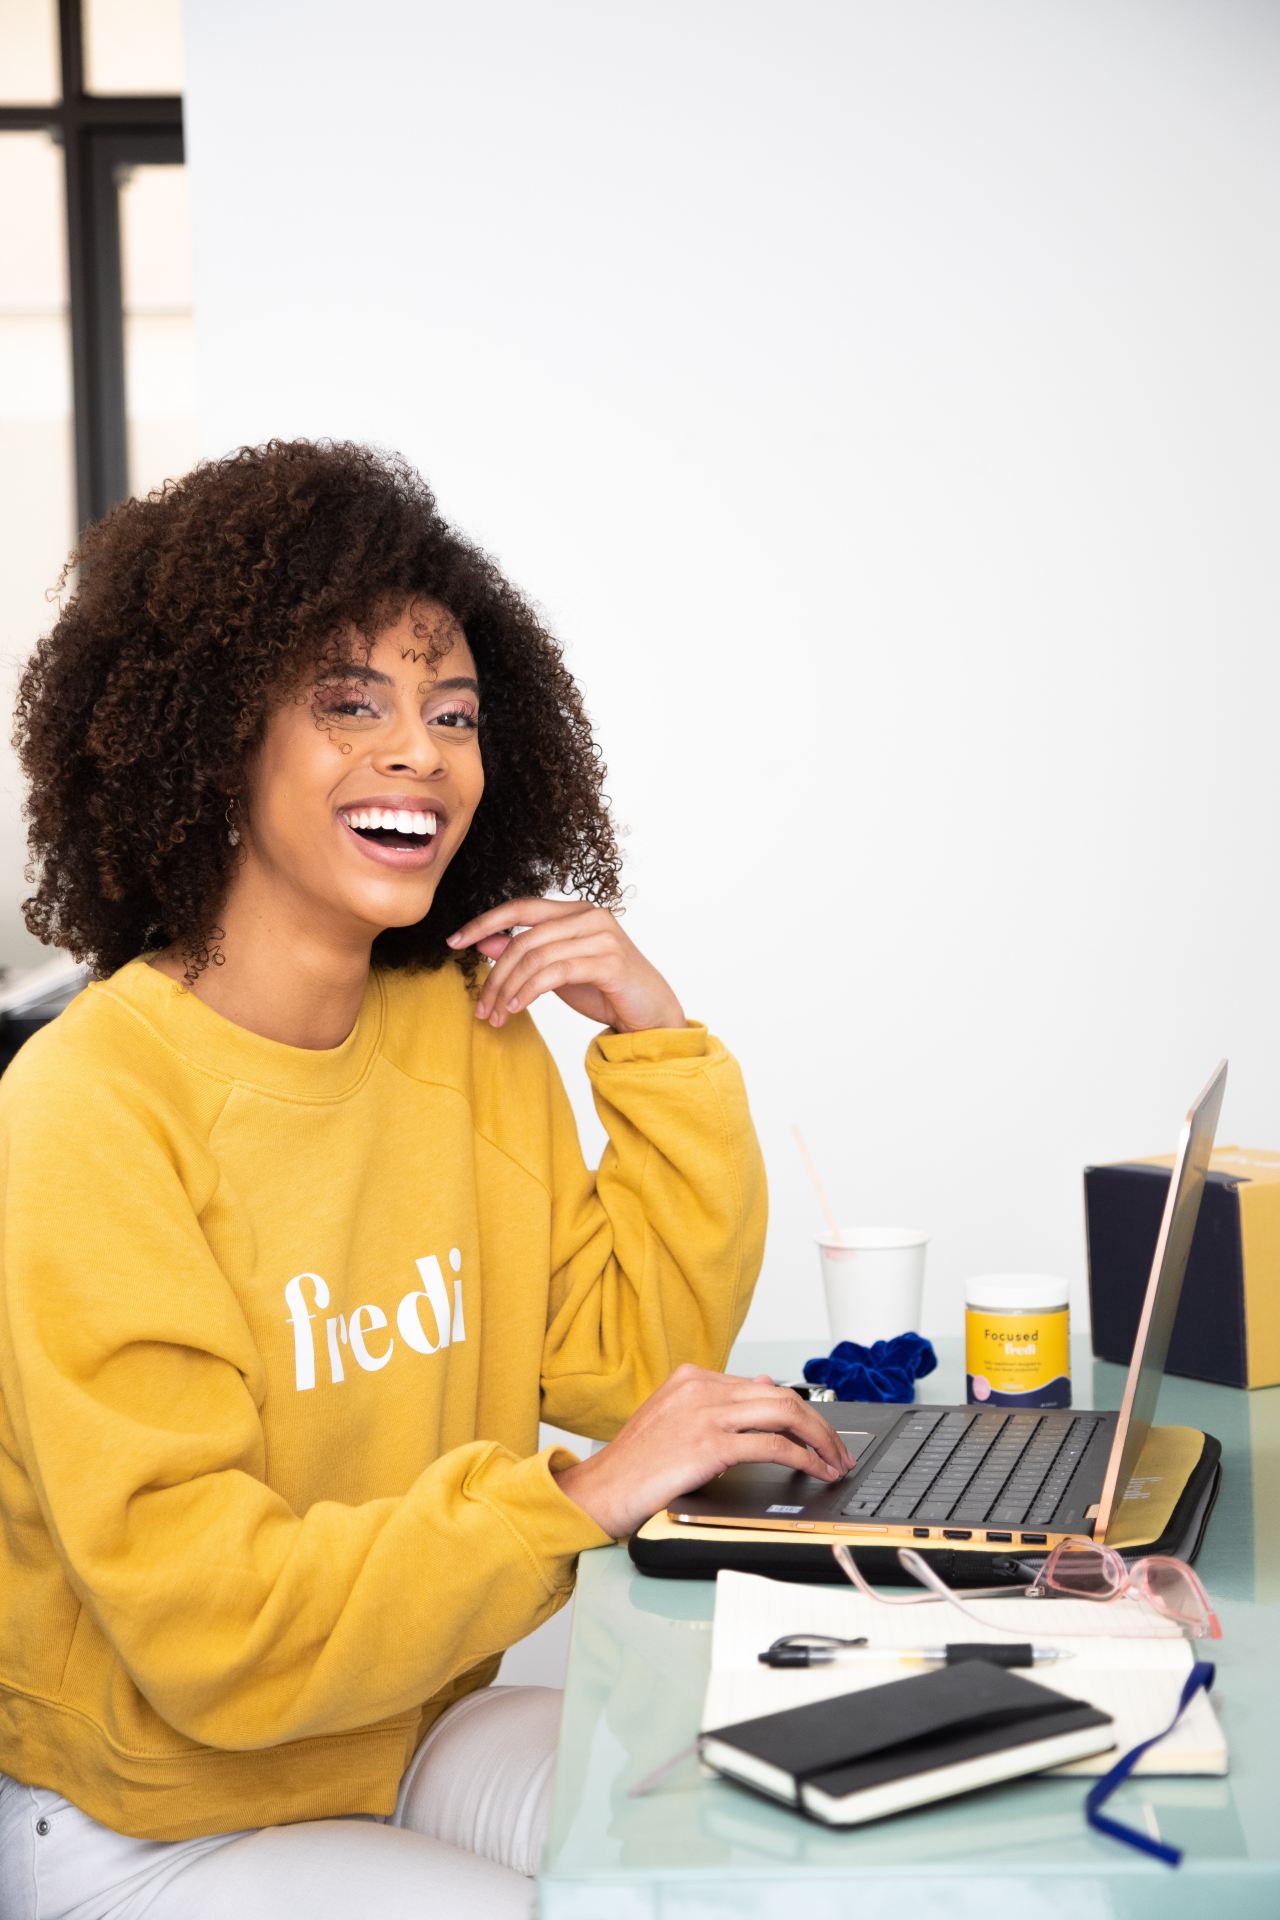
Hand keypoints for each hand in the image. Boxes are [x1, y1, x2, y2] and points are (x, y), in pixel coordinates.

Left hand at [447, 898, 685, 1032]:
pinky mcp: (608, 961)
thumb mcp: (557, 971)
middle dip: (494, 974)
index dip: (484, 922)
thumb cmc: (606, 991)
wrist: (652, 1015)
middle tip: (479, 1006)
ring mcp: (602, 936)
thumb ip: (526, 953)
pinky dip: (528, 992)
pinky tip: (516, 1008)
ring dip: (508, 989)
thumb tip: (484, 942)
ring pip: (535, 957)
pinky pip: (554, 973)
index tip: (454, 942)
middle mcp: (590, 916)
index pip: (521, 908)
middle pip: (523, 939)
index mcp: (577, 911)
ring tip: (496, 1015)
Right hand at [550, 1365, 854, 1539]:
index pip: (763, 1386)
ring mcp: (705, 1413)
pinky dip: (802, 1457)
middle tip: (839, 1451)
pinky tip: (814, 1470)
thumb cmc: (634, 1467)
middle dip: (820, 1424)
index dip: (800, 1411)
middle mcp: (701, 1388)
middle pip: (782, 1395)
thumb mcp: (675, 1422)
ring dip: (820, 1439)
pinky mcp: (709, 1444)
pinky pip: (772, 1445)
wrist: (598, 1492)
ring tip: (835, 1462)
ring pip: (785, 1412)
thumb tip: (764, 1385)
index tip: (818, 1434)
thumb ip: (716, 1404)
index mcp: (692, 1378)